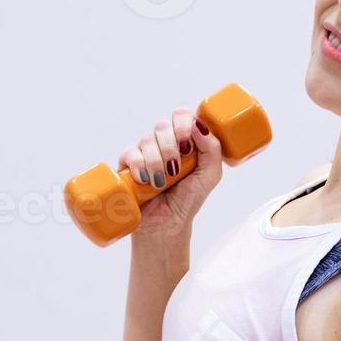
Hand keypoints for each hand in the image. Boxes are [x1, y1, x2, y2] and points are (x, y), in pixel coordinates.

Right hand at [117, 109, 221, 242]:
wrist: (167, 224)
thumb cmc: (188, 200)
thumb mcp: (210, 175)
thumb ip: (212, 149)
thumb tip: (198, 125)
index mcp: (184, 141)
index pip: (181, 116)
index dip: (182, 124)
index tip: (187, 144)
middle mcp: (164, 143)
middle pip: (162, 126)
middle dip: (170, 149)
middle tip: (175, 170)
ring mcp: (145, 153)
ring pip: (147, 140)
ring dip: (156, 163)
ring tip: (161, 183)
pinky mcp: (128, 164)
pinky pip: (130, 153)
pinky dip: (138, 166)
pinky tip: (145, 180)